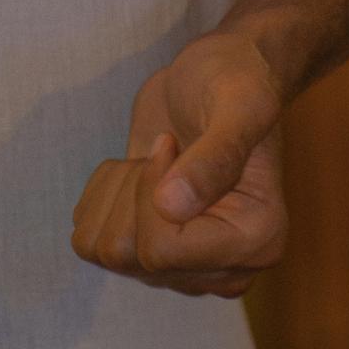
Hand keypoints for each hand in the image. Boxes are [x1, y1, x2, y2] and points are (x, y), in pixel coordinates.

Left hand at [70, 31, 286, 296]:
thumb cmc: (236, 82)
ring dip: (118, 193)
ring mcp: (184, 267)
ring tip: (154, 161)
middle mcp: (224, 271)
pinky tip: (137, 172)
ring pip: (107, 252)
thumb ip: (214, 156)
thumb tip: (170, 208)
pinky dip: (103, 198)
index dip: (150, 191)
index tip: (170, 145)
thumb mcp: (237, 105)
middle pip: (132, 256)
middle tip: (166, 151)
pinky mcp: (149, 254)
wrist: (218, 77)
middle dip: (134, 191)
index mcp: (257, 243)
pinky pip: (91, 242)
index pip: (163, 249)